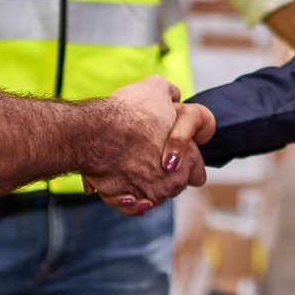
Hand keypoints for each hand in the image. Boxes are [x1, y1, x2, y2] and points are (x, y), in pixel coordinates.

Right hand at [86, 97, 211, 215]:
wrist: (97, 131)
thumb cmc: (129, 111)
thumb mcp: (156, 88)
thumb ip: (169, 93)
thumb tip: (172, 95)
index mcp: (188, 159)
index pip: (197, 173)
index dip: (185, 162)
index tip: (171, 155)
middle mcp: (172, 182)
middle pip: (173, 186)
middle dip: (163, 175)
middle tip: (148, 157)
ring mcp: (149, 194)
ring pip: (150, 196)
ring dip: (142, 186)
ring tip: (130, 167)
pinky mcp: (125, 200)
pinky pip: (128, 205)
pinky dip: (125, 199)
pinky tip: (122, 186)